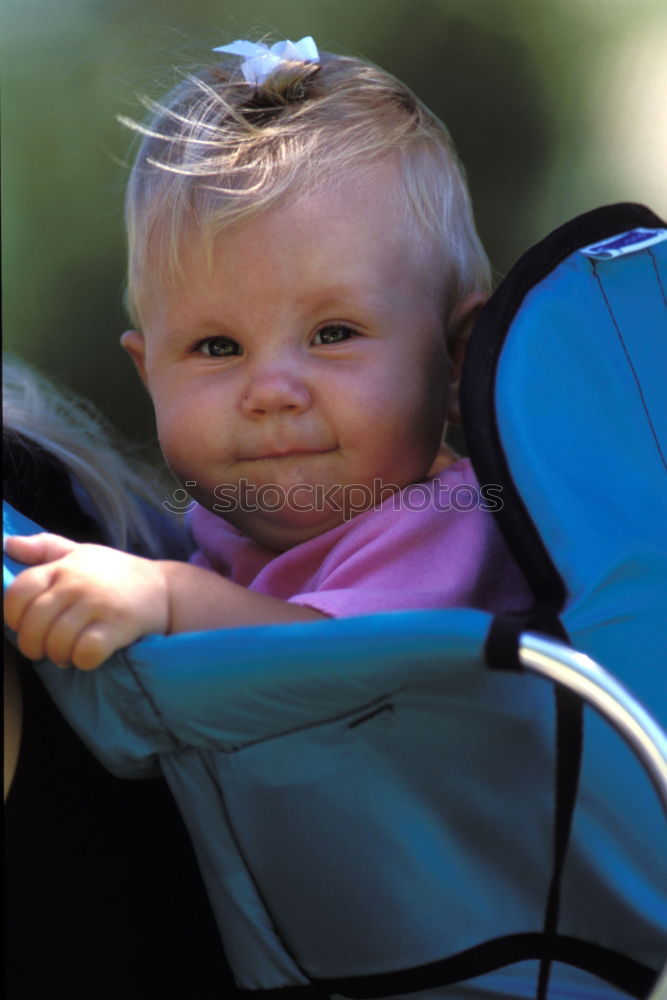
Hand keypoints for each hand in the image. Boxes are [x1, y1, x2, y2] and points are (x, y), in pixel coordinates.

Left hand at [4, 534, 169, 670]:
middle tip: (45, 649)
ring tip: (69, 652)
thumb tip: (9, 544)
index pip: (18, 593)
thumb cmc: (117, 573)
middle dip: (34, 646)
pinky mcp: (117, 626)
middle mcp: (76, 584)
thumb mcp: (81, 552)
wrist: (165, 589)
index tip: (24, 625)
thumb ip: (45, 548)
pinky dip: (83, 661)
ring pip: (57, 644)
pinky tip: (90, 655)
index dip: (14, 616)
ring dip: (60, 656)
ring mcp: (97, 605)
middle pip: (34, 625)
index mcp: (63, 567)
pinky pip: (85, 653)